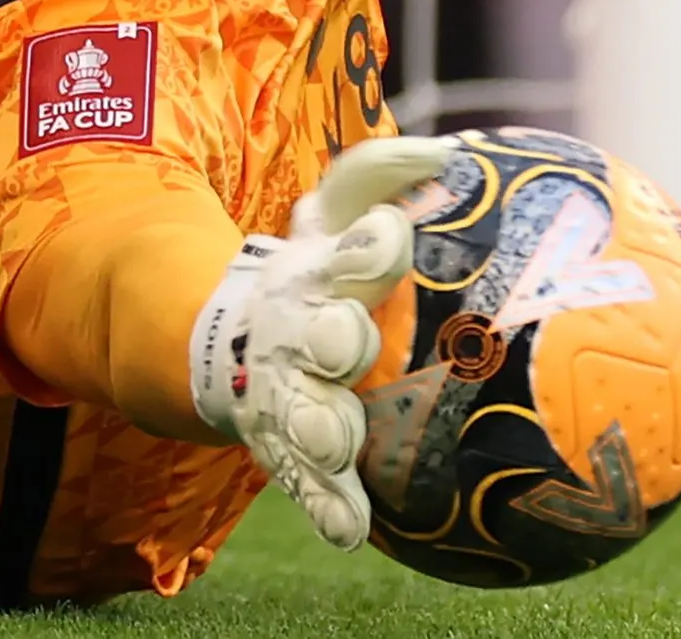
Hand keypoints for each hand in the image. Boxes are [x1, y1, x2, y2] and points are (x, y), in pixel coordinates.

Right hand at [189, 134, 455, 548]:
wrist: (230, 341)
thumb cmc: (314, 268)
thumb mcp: (330, 210)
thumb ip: (380, 173)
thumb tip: (449, 150)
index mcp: (319, 272)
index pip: (346, 253)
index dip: (367, 247)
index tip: (391, 238)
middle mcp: (297, 332)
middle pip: (316, 336)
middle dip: (328, 339)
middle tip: (344, 343)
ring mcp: (284, 394)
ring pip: (302, 414)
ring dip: (320, 429)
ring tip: (337, 446)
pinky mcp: (281, 447)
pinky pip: (301, 481)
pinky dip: (323, 504)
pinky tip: (348, 529)